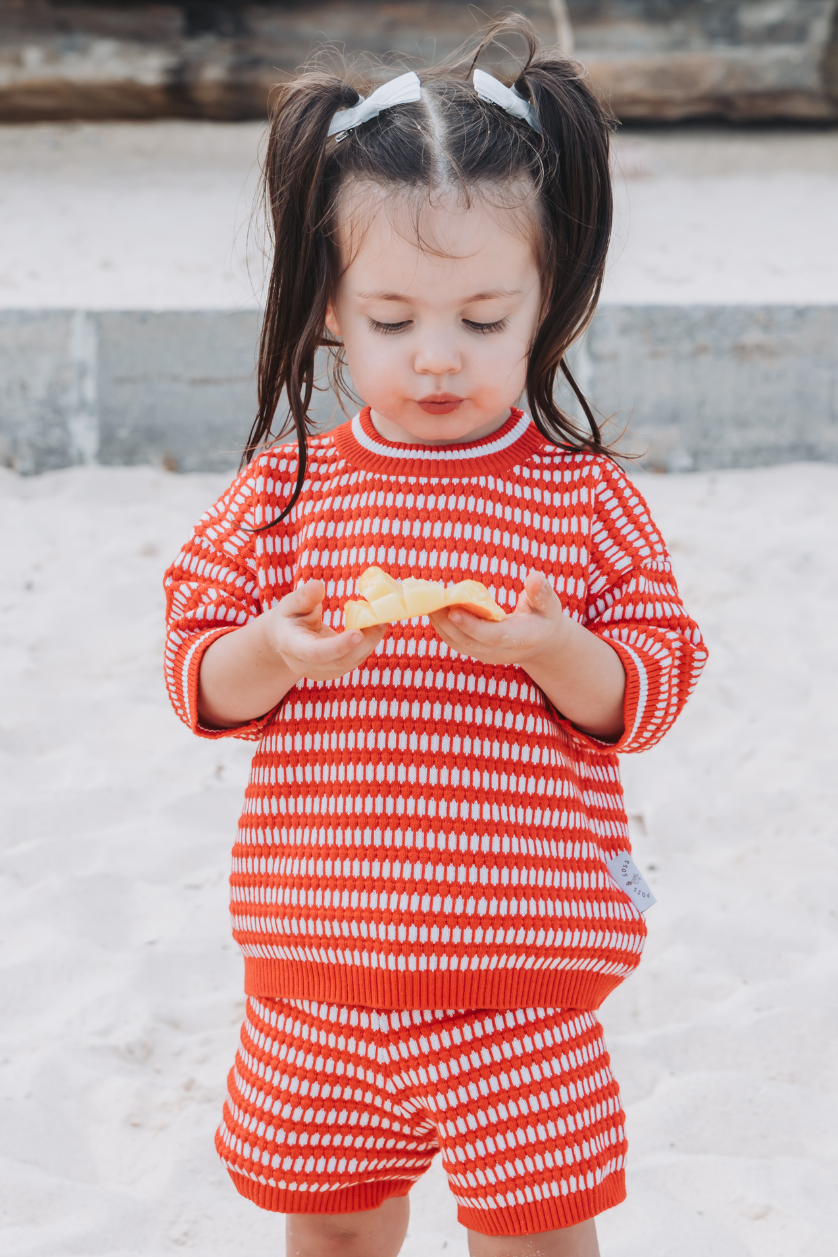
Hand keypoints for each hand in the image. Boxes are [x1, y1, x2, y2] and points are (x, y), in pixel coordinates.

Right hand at [263, 579, 385, 681]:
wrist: (285, 640)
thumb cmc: (289, 618)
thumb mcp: (290, 604)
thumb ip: (303, 597)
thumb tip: (318, 586)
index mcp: (293, 646)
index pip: (316, 652)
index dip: (338, 646)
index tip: (358, 634)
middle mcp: (307, 665)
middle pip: (341, 660)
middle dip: (365, 642)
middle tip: (381, 619)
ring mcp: (321, 672)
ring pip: (352, 662)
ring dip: (370, 641)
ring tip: (381, 619)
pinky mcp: (334, 671)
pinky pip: (354, 659)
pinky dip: (367, 644)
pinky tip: (374, 626)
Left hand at [429, 570, 570, 668]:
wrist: (542, 643)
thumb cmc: (545, 618)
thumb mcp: (550, 605)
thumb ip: (541, 593)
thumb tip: (534, 577)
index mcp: (522, 639)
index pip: (493, 636)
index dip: (472, 626)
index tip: (453, 611)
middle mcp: (501, 652)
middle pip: (469, 642)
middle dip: (447, 621)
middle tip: (433, 598)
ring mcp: (486, 655)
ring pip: (457, 643)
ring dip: (439, 623)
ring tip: (428, 600)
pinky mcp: (476, 652)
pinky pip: (454, 641)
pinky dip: (441, 625)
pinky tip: (433, 608)